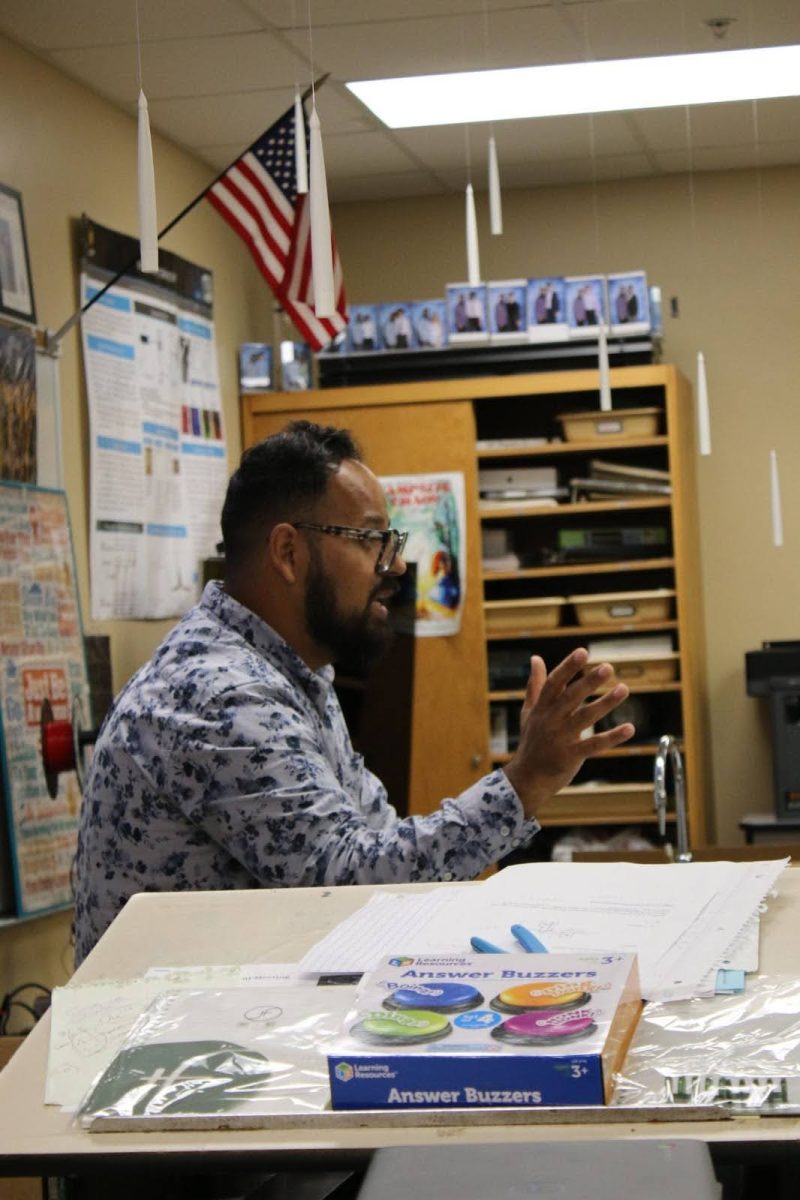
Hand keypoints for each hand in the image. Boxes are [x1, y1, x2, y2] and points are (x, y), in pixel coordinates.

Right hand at [503, 648, 634, 818]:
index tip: (583, 652)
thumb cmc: (532, 741)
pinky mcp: (571, 756)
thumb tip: (536, 658)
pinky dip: (612, 737)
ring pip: (585, 718)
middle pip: (571, 697)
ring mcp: (560, 738)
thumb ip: (535, 685)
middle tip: (608, 667)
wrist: (527, 778)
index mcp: (541, 708)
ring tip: (624, 689)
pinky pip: (594, 745)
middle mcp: (549, 720)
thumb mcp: (530, 712)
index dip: (568, 667)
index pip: (554, 683)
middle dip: (589, 681)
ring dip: (605, 703)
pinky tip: (630, 728)